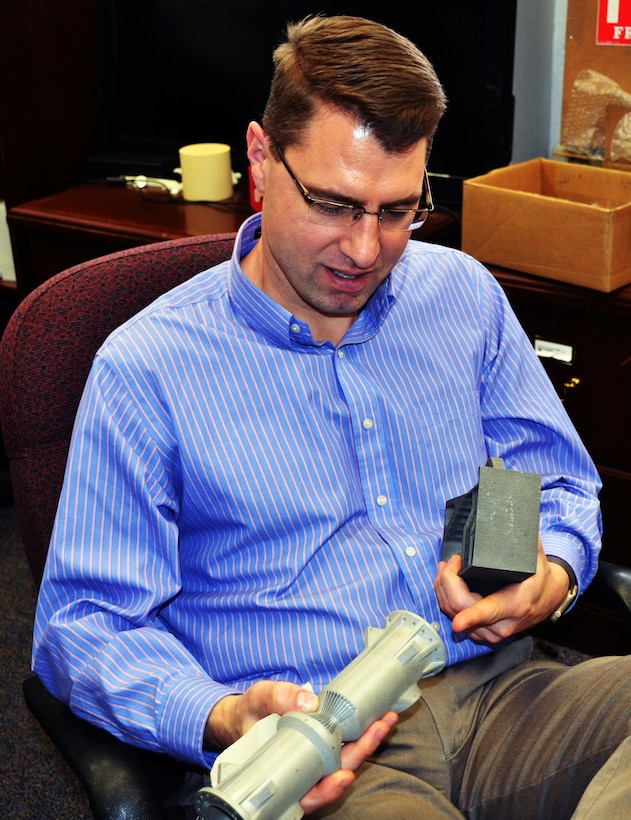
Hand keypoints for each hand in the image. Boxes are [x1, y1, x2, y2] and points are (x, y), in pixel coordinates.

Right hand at [204, 679, 397, 814]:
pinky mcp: (322, 743)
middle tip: (380, 726)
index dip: (327, 790)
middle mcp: (303, 769)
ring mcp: (315, 758)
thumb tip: (309, 701)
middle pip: (335, 773)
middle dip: (361, 751)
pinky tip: (375, 718)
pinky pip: (344, 745)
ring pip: (345, 760)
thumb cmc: (249, 712)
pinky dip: (361, 733)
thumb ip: (279, 698)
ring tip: (385, 719)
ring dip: (367, 741)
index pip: (308, 792)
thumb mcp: (259, 700)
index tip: (344, 778)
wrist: (244, 713)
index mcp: (283, 771)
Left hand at [434, 538, 570, 642]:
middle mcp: (503, 624)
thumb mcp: (534, 556)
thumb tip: (507, 520)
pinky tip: (447, 582)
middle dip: (447, 581)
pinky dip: (446, 597)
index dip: (471, 617)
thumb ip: (520, 539)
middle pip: (460, 608)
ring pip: (452, 612)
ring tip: (446, 567)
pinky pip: (453, 615)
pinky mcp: (481, 634)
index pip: (489, 612)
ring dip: (443, 588)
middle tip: (450, 560)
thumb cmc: (539, 574)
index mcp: (516, 605)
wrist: (550, 596)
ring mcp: (491, 633)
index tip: (458, 622)